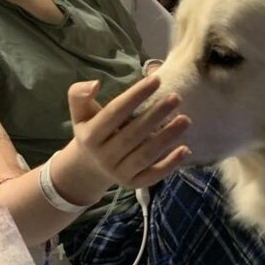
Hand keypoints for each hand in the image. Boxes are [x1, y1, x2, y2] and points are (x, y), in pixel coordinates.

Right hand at [64, 77, 190, 192]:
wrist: (88, 167)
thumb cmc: (89, 130)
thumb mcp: (78, 112)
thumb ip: (79, 95)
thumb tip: (95, 84)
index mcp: (89, 136)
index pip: (114, 112)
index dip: (135, 95)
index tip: (156, 79)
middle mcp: (103, 157)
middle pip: (133, 134)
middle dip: (156, 115)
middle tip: (176, 97)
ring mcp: (118, 173)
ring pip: (145, 155)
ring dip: (167, 137)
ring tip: (185, 119)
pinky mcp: (133, 185)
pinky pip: (153, 175)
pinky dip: (170, 164)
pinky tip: (185, 149)